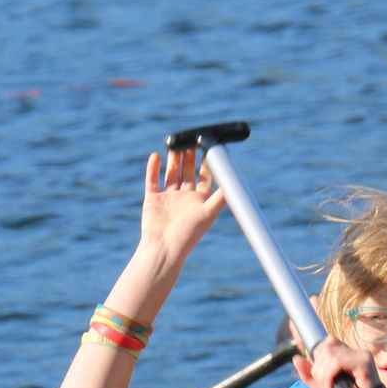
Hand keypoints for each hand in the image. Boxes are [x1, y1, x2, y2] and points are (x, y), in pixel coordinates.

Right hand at [138, 147, 226, 262]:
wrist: (164, 248)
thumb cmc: (188, 234)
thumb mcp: (208, 214)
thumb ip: (220, 198)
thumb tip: (234, 183)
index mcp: (199, 202)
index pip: (204, 177)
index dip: (207, 162)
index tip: (209, 146)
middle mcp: (185, 199)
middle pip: (188, 172)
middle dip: (190, 157)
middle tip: (191, 139)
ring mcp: (168, 199)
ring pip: (171, 174)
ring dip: (173, 159)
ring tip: (175, 143)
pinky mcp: (152, 200)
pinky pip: (152, 180)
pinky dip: (153, 168)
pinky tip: (156, 155)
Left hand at [292, 334, 386, 387]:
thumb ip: (309, 375)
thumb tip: (295, 359)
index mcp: (347, 353)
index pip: (326, 343)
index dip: (318, 360)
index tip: (322, 380)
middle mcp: (355, 351)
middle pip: (326, 348)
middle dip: (318, 369)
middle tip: (324, 386)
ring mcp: (361, 355)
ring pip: (331, 354)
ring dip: (323, 374)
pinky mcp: (364, 362)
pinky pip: (339, 361)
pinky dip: (329, 375)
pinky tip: (331, 387)